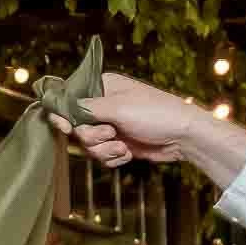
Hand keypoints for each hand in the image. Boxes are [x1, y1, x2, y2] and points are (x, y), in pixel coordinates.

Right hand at [55, 72, 205, 167]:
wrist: (185, 137)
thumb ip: (86, 108)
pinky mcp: (119, 143)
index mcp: (101, 87)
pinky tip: (128, 153)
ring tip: (123, 146)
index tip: (65, 127)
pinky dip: (113, 157)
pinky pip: (102, 155)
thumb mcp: (118, 108)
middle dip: (93, 136)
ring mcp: (111, 126)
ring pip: (88, 144)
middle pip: (76, 127)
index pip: (68, 99)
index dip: (63, 115)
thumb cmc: (157, 114)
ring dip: (105, 150)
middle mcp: (103, 105)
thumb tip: (60, 109)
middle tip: (111, 133)